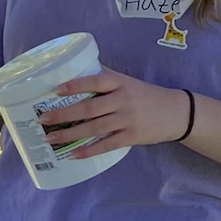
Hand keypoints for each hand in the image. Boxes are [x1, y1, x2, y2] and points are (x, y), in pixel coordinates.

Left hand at [41, 69, 192, 155]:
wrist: (178, 112)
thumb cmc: (145, 95)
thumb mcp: (127, 81)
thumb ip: (105, 77)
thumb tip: (77, 66)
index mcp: (120, 83)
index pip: (95, 81)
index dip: (75, 85)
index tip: (55, 90)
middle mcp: (123, 100)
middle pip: (90, 107)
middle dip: (64, 114)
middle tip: (43, 119)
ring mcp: (127, 119)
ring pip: (95, 128)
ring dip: (70, 134)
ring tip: (51, 138)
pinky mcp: (132, 137)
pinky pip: (107, 145)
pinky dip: (89, 150)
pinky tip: (73, 154)